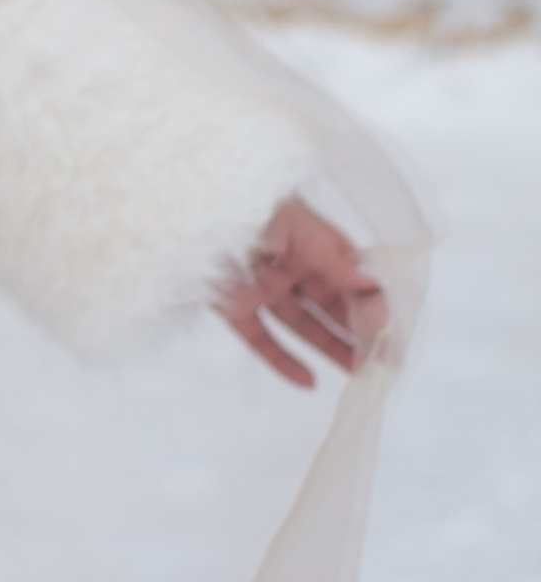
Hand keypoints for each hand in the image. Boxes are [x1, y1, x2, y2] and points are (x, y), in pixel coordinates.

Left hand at [212, 196, 388, 389]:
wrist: (189, 201)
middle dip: (358, 332)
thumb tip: (371, 280)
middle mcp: (291, 266)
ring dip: (330, 348)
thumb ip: (332, 255)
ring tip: (358, 374)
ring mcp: (263, 287)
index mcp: (311, 241)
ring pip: (303, 324)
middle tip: (383, 361)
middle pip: (330, 305)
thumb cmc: (246, 199)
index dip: (372, 304)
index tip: (391, 331)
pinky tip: (307, 382)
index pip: (351, 278)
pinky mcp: (235, 306)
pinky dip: (282, 361)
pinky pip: (261, 339)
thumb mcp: (296, 224)